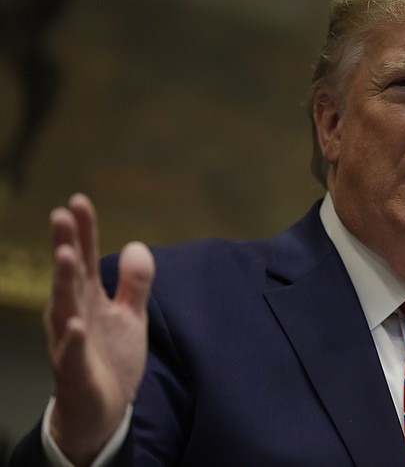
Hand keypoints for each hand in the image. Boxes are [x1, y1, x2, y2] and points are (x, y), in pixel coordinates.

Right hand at [44, 193, 153, 465]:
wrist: (102, 410)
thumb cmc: (110, 357)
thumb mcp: (130, 316)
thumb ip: (134, 282)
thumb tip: (137, 244)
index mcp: (89, 299)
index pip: (87, 259)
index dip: (84, 231)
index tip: (79, 201)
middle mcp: (75, 315)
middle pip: (70, 276)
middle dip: (66, 245)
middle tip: (61, 214)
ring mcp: (71, 343)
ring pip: (65, 309)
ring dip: (64, 282)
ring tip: (67, 255)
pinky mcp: (75, 372)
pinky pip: (71, 354)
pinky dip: (72, 340)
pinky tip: (75, 324)